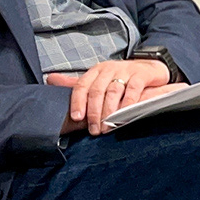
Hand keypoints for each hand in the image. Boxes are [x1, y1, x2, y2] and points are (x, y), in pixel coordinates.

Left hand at [47, 58, 179, 135]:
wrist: (149, 69)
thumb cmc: (121, 78)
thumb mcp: (98, 79)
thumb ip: (76, 83)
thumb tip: (50, 79)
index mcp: (96, 71)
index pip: (82, 85)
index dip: (78, 102)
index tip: (77, 118)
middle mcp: (109, 69)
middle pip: (96, 91)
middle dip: (94, 113)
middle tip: (94, 130)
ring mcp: (126, 71)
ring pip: (113, 91)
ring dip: (109, 111)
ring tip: (107, 127)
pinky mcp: (141, 75)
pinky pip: (133, 90)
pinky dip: (128, 104)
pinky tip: (125, 115)